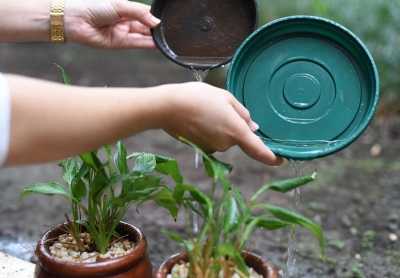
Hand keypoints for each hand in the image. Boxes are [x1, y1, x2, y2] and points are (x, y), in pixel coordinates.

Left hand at [64, 0, 159, 48]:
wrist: (76, 19)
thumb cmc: (94, 6)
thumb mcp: (120, 5)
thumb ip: (140, 13)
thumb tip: (156, 22)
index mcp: (124, 8)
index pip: (144, 13)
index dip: (154, 16)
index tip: (166, 20)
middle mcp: (125, 20)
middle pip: (145, 25)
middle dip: (155, 28)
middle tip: (169, 31)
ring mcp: (123, 32)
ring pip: (142, 35)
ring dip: (154, 37)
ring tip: (167, 39)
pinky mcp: (120, 44)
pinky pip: (137, 44)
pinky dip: (147, 44)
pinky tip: (157, 44)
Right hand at [160, 82, 283, 165]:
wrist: (167, 107)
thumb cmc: (198, 98)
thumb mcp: (226, 98)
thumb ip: (243, 114)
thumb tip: (252, 127)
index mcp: (236, 131)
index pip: (258, 150)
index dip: (271, 157)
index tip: (280, 160)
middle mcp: (225, 144)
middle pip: (237, 138)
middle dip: (233, 126)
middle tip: (219, 107)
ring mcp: (211, 148)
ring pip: (223, 139)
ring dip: (219, 127)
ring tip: (205, 110)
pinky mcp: (200, 148)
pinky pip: (211, 140)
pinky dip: (208, 131)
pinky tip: (197, 119)